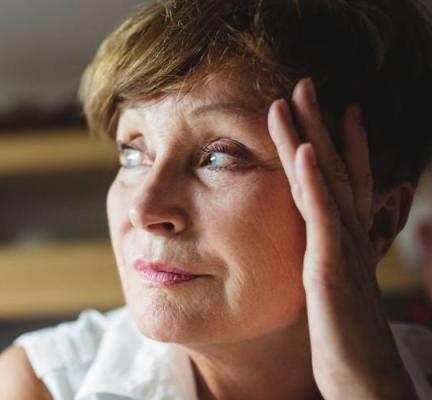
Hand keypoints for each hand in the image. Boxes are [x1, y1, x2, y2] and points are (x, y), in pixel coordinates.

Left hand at [267, 78, 416, 398]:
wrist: (366, 386)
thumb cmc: (347, 350)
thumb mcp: (333, 301)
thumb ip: (331, 272)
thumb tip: (328, 260)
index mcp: (344, 247)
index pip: (339, 185)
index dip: (335, 146)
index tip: (326, 112)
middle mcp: (348, 241)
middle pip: (335, 171)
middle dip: (320, 126)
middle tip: (303, 84)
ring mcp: (342, 253)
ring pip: (325, 183)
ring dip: (311, 137)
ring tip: (294, 97)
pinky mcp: (332, 270)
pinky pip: (323, 218)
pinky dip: (315, 181)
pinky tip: (305, 151)